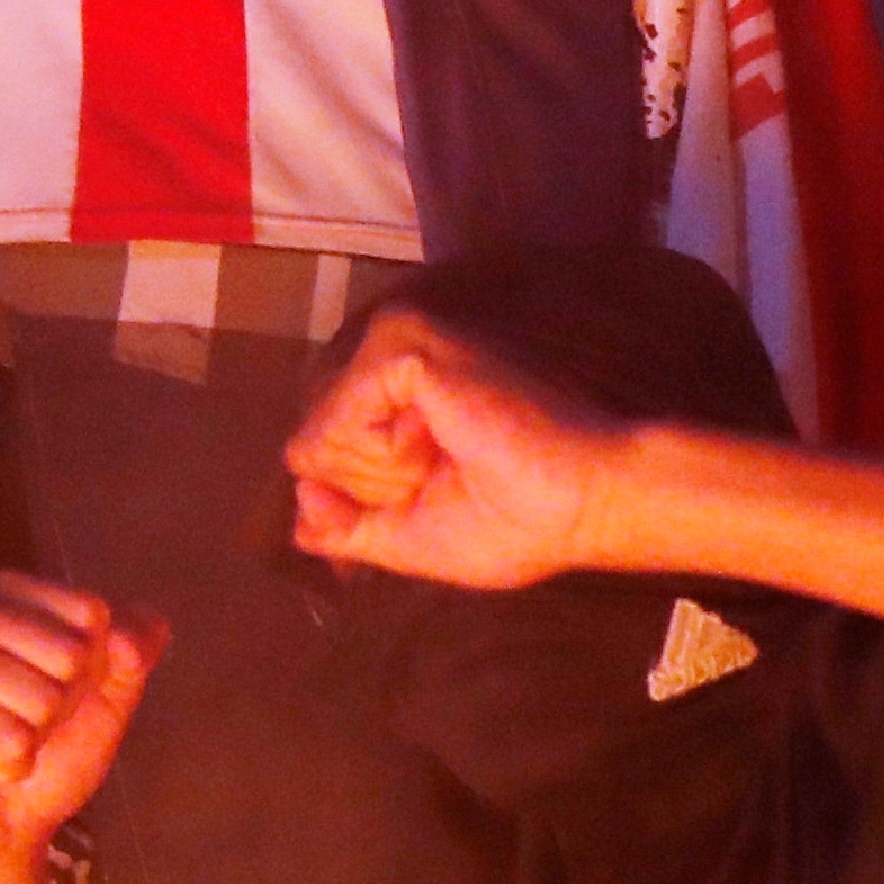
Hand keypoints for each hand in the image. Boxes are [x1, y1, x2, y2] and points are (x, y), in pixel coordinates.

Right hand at [0, 574, 158, 879]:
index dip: (89, 670)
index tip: (53, 694)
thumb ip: (135, 650)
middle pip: (67, 654)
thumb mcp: (109, 694)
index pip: (90, 614)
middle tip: (22, 726)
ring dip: (33, 738)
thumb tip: (127, 641)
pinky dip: (7, 765)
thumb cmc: (45, 753)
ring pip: (39, 698)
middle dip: (59, 707)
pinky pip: (6, 737)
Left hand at [282, 311, 636, 590]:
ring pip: (320, 434)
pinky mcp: (404, 344)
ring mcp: (394, 346)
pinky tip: (443, 440)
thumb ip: (350, 528)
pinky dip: (385, 453)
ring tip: (451, 453)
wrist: (583, 502)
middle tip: (447, 471)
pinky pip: (338, 421)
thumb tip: (300, 515)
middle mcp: (388, 367)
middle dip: (369, 487)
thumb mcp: (412, 539)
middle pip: (311, 446)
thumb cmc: (516, 523)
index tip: (435, 489)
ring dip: (380, 472)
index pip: (317, 453)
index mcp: (395, 407)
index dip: (362, 497)